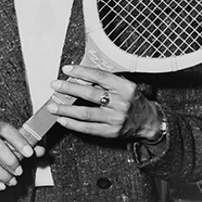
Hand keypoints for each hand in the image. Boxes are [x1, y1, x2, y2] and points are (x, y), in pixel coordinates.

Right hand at [0, 117, 45, 191]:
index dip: (18, 141)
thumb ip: (27, 147)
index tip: (29, 153)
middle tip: (20, 171)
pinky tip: (0, 186)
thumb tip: (41, 150)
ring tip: (12, 181)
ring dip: (2, 174)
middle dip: (11, 160)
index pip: (5, 128)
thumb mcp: (12, 144)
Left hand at [47, 64, 162, 140]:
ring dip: (66, 109)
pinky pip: (88, 128)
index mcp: (125, 87)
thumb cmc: (133, 100)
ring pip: (86, 113)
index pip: (99, 76)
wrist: (148, 121)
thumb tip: (80, 74)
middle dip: (69, 88)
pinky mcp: (111, 132)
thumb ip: (106, 80)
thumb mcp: (125, 85)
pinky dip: (73, 124)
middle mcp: (121, 103)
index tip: (67, 69)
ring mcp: (116, 119)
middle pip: (90, 94)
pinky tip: (62, 119)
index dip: (81, 72)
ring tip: (53, 106)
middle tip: (55, 85)